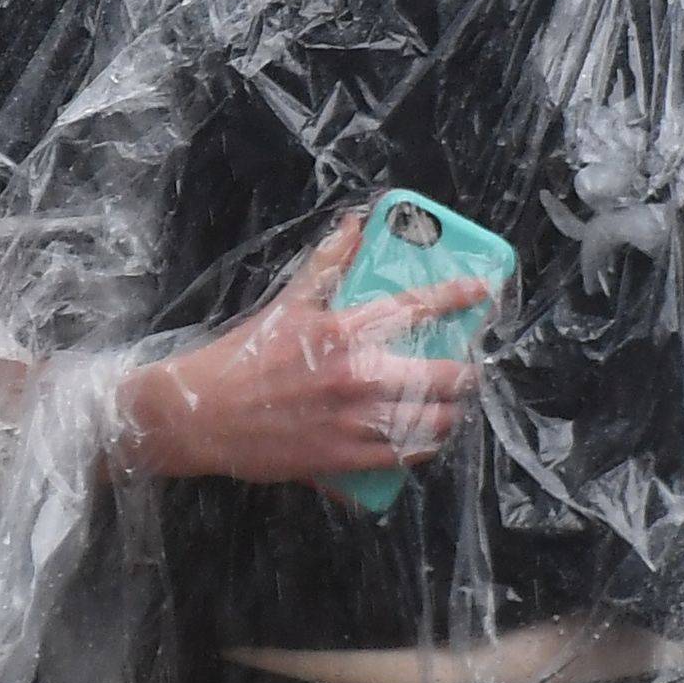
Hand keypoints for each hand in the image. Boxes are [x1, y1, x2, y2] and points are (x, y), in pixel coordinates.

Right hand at [115, 210, 495, 486]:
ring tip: (450, 407)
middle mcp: (357, 377)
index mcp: (343, 331)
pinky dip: (423, 447)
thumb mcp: (286, 303)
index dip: (459, 295)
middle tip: (465, 368)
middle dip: (465, 372)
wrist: (199, 415)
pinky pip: (404, 456)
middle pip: (442, 375)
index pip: (416, 307)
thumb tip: (356, 223)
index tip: (484, 290)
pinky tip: (425, 439)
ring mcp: (354, 422)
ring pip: (431, 421)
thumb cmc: (241, 357)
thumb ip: (327, 262)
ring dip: (450, 413)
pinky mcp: (345, 459)